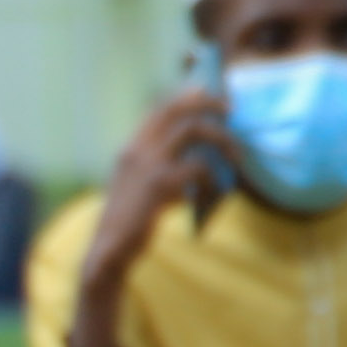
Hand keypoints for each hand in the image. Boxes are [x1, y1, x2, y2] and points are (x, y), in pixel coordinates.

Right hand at [67, 88, 239, 346]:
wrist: (109, 251)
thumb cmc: (129, 222)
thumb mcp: (138, 186)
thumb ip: (159, 166)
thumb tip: (197, 155)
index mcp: (130, 148)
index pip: (159, 108)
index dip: (186, 98)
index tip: (208, 94)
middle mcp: (136, 149)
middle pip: (177, 109)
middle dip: (207, 103)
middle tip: (231, 110)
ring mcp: (147, 164)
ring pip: (194, 130)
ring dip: (221, 139)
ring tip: (237, 156)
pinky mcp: (159, 184)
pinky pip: (199, 168)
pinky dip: (213, 179)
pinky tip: (213, 195)